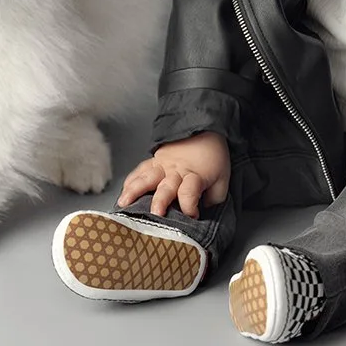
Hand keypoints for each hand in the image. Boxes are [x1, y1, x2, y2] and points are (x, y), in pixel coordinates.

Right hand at [117, 132, 231, 218]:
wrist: (204, 129)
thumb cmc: (213, 156)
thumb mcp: (222, 178)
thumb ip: (214, 198)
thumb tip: (203, 212)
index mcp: (195, 176)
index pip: (190, 193)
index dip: (190, 207)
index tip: (192, 217)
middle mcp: (176, 171)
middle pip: (166, 187)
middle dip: (160, 202)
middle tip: (155, 214)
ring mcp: (163, 165)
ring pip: (147, 178)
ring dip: (135, 190)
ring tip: (124, 203)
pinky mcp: (154, 160)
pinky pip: (139, 170)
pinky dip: (130, 181)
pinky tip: (123, 191)